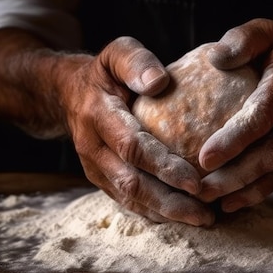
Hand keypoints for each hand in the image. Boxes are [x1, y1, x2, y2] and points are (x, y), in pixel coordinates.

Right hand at [0, 29, 213, 225]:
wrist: (66, 93)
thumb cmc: (103, 72)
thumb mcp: (115, 52)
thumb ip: (135, 61)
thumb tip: (159, 81)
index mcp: (98, 115)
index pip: (132, 147)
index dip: (163, 166)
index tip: (196, 181)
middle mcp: (92, 147)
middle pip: (132, 183)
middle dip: (170, 202)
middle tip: (205, 214)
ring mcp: (94, 167)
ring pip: (129, 199)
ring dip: (165, 213)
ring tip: (202, 219)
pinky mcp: (99, 179)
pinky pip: (126, 202)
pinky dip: (154, 213)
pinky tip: (181, 217)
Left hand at [196, 18, 272, 211]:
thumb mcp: (271, 31)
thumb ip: (244, 39)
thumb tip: (214, 58)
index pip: (261, 117)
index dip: (234, 140)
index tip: (204, 158)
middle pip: (268, 155)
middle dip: (233, 176)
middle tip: (198, 188)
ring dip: (241, 190)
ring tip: (207, 200)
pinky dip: (256, 194)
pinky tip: (229, 203)